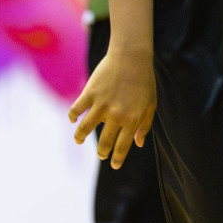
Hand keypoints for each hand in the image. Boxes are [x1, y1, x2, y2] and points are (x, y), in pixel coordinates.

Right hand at [67, 44, 155, 168]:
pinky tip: (74, 119)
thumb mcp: (150, 104)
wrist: (132, 57)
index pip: (123, 146)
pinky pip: (76, 110)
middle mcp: (116, 115)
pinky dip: (73, 116)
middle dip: (102, 152)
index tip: (114, 165)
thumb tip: (138, 144)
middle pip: (104, 142)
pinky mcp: (90, 93)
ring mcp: (102, 104)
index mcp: (133, 119)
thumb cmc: (143, 81)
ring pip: (85, 129)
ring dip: (80, 137)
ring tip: (79, 140)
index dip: (117, 158)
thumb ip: (145, 125)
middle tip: (101, 154)